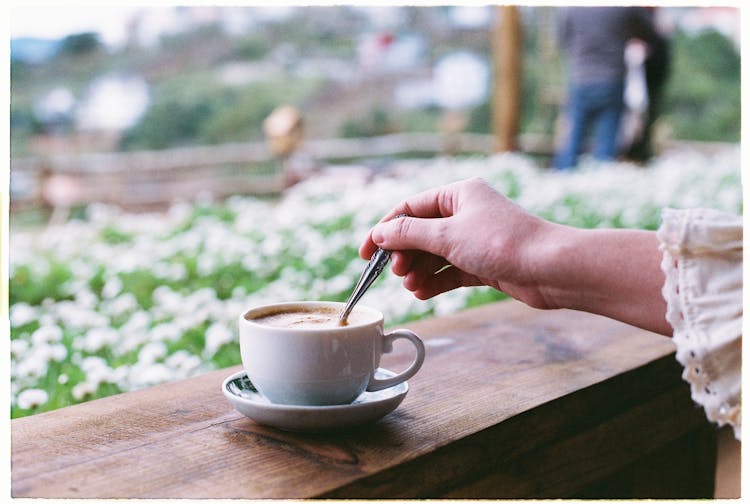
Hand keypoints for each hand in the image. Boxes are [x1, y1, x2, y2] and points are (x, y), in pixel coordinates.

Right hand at [359, 177, 555, 307]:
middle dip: (404, 253)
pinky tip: (423, 292)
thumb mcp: (447, 235)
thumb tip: (379, 233)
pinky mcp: (484, 263)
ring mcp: (476, 239)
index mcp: (458, 193)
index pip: (410, 208)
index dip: (385, 229)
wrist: (551, 269)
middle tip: (395, 271)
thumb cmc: (503, 243)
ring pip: (435, 253)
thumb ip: (409, 234)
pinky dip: (435, 280)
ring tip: (410, 286)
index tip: (366, 252)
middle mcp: (466, 213)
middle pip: (421, 232)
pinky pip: (450, 271)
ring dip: (418, 270)